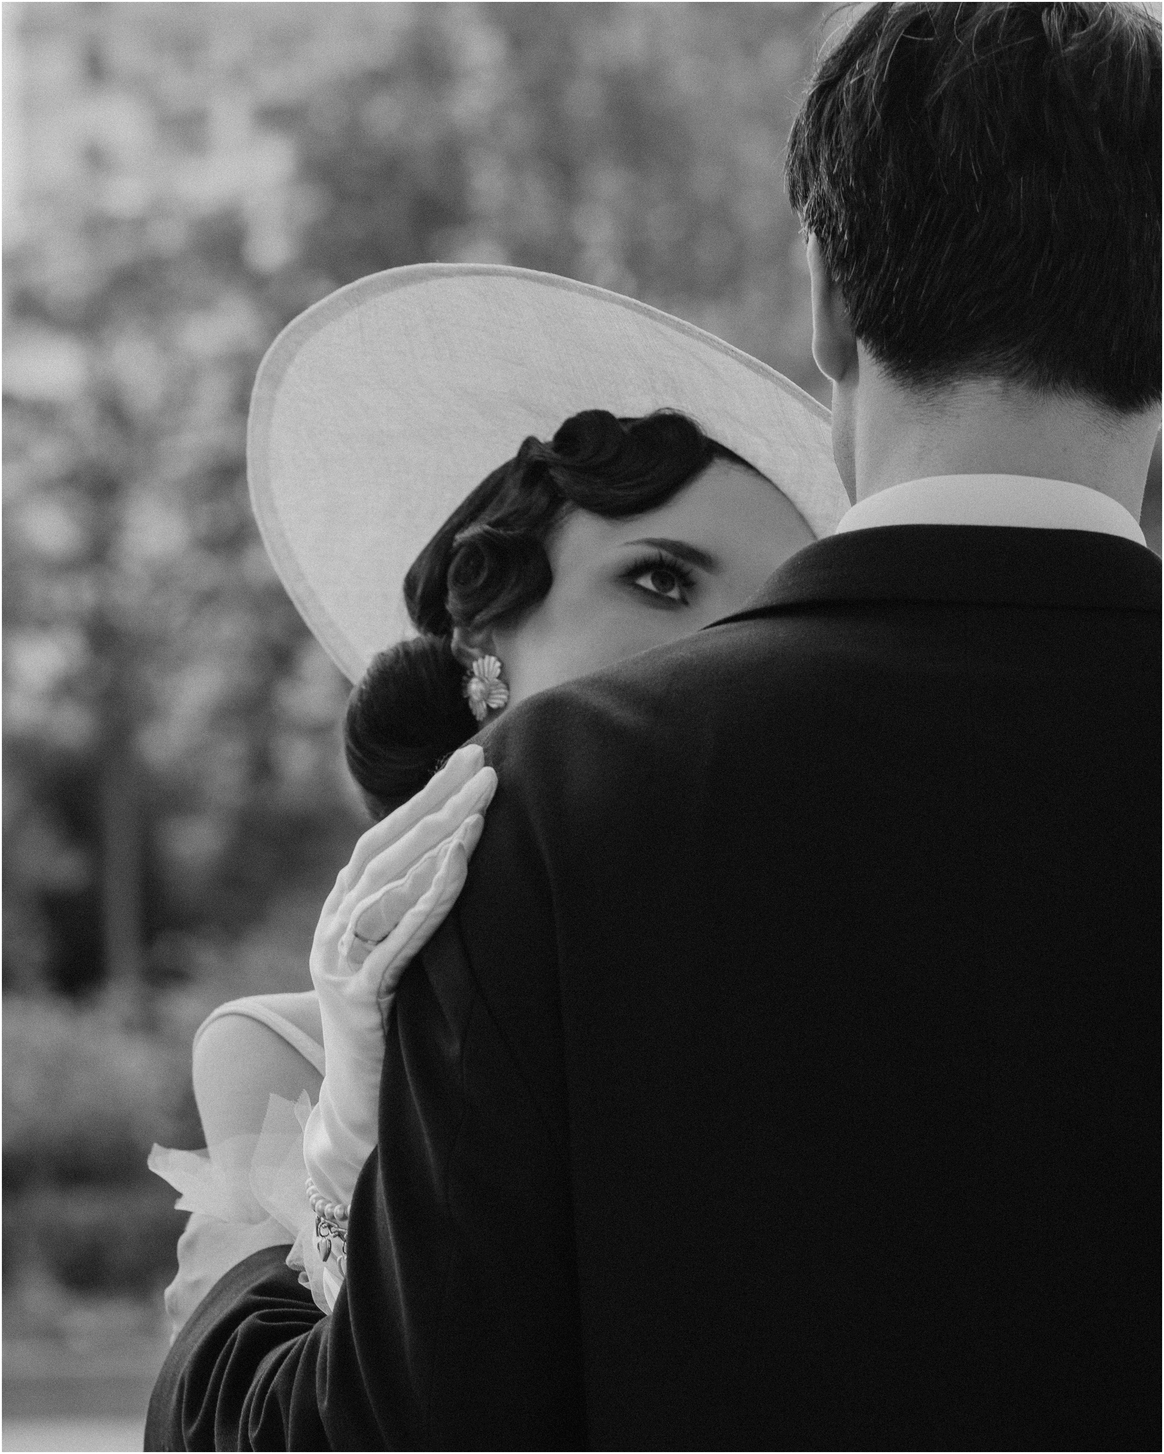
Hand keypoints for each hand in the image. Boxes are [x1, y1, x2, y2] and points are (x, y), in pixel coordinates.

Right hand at [304, 743, 497, 1206]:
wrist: (356, 1105)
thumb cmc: (392, 1021)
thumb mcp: (401, 951)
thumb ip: (418, 905)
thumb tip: (470, 847)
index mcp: (346, 906)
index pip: (388, 833)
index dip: (428, 792)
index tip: (471, 755)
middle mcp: (335, 923)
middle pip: (387, 848)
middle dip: (438, 802)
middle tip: (485, 766)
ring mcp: (338, 958)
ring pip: (387, 886)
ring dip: (436, 844)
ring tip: (480, 810)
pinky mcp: (355, 996)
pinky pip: (394, 941)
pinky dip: (426, 902)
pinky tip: (458, 873)